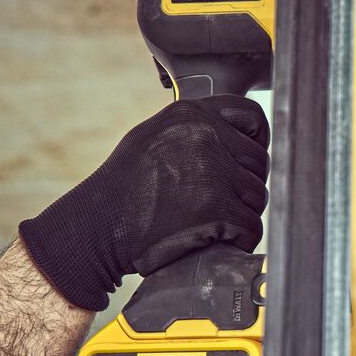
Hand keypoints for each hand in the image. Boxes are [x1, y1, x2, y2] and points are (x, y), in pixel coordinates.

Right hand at [19, 96, 269, 310]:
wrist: (96, 228)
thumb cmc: (123, 188)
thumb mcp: (153, 136)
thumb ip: (193, 131)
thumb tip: (233, 136)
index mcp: (191, 114)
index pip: (252, 117)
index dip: (257, 141)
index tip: (247, 161)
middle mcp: (204, 136)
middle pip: (259, 162)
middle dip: (246, 185)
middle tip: (223, 201)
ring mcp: (212, 172)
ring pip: (258, 196)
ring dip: (243, 213)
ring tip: (214, 221)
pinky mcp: (217, 209)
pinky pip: (252, 227)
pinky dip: (241, 239)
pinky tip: (220, 240)